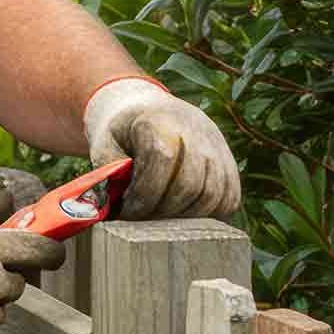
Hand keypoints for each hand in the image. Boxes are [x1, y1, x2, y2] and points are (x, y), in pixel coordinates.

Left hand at [84, 76, 240, 219]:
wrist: (150, 110)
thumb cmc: (123, 135)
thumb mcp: (104, 145)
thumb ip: (108, 174)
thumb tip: (114, 207)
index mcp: (159, 120)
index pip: (162, 160)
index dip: (144, 195)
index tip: (128, 212)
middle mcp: (195, 130)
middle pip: (191, 184)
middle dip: (164, 212)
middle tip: (145, 223)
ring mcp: (217, 146)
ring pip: (213, 195)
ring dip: (186, 219)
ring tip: (163, 223)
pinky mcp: (230, 164)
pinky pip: (229, 200)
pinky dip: (209, 218)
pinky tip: (184, 219)